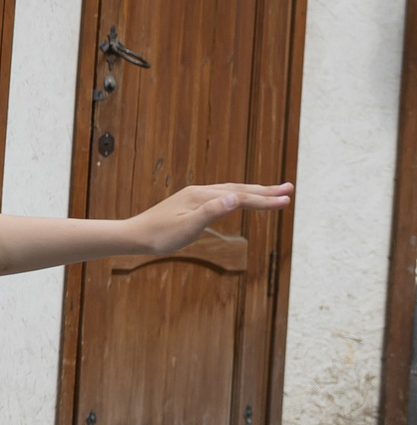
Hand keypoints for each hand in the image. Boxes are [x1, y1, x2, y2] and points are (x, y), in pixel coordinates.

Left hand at [130, 182, 292, 254]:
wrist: (135, 236)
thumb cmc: (160, 236)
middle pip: (239, 189)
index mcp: (201, 196)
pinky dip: (238, 196)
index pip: (240, 197)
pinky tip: (241, 199)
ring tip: (273, 192)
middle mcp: (200, 192)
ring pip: (231, 191)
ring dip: (253, 191)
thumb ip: (211, 212)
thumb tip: (234, 198)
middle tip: (289, 189)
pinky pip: (222, 196)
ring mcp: (195, 196)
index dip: (265, 200)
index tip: (287, 200)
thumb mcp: (187, 228)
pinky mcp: (191, 203)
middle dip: (265, 190)